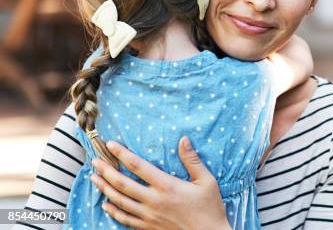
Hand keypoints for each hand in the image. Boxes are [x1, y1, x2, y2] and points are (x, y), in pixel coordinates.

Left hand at [90, 136, 229, 229]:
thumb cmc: (209, 208)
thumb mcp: (206, 181)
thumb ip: (192, 160)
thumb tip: (183, 140)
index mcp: (167, 186)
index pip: (138, 166)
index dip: (122, 154)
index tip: (111, 145)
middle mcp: (154, 201)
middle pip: (123, 184)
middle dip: (106, 171)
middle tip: (95, 161)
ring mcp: (149, 216)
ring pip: (120, 201)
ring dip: (105, 189)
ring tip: (95, 178)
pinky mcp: (148, 227)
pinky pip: (125, 219)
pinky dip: (113, 211)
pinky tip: (106, 204)